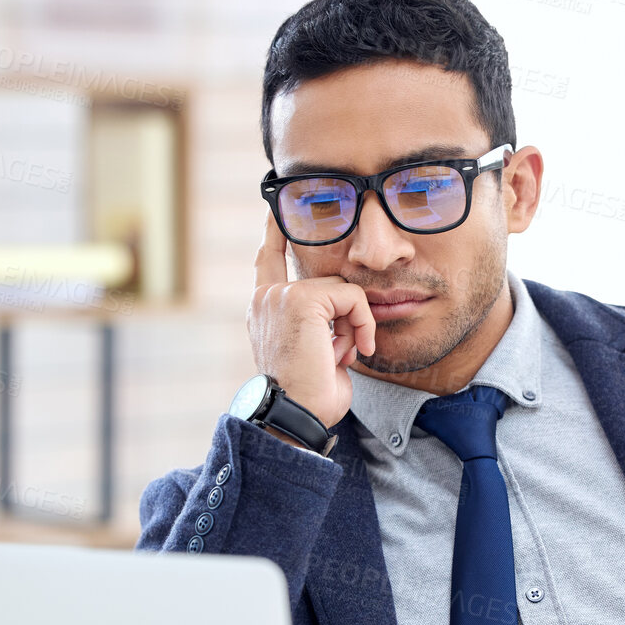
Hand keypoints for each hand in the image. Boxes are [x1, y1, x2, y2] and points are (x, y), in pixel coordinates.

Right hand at [247, 209, 375, 429]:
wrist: (296, 415)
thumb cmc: (308, 397)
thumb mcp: (313, 354)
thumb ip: (321, 326)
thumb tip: (344, 317)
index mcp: (263, 309)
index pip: (268, 258)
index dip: (275, 233)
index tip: (276, 210)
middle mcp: (266, 298)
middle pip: (327, 282)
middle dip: (348, 317)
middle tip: (342, 352)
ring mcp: (281, 296)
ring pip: (342, 291)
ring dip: (353, 325)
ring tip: (341, 356)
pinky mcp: (301, 300)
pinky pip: (351, 297)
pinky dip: (362, 323)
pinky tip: (353, 351)